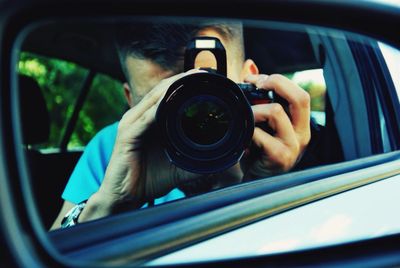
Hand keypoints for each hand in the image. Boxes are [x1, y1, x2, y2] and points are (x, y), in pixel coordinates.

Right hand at [79, 70, 203, 220]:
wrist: (125, 198)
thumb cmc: (149, 180)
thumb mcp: (178, 165)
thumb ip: (196, 158)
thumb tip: (221, 158)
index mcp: (149, 120)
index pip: (167, 95)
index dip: (185, 84)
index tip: (206, 78)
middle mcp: (139, 118)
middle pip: (161, 91)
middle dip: (182, 79)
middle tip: (203, 72)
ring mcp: (131, 125)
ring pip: (154, 99)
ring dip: (172, 87)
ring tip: (191, 78)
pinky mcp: (127, 136)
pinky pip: (145, 118)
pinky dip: (159, 107)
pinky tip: (171, 99)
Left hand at [243, 74, 310, 177]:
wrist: (253, 182)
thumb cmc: (257, 152)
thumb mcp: (260, 121)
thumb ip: (258, 93)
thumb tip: (250, 65)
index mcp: (300, 124)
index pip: (300, 94)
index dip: (278, 81)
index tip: (255, 80)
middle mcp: (302, 134)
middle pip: (300, 97)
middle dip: (275, 83)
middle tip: (255, 85)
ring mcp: (293, 147)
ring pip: (277, 112)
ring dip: (255, 110)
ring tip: (245, 119)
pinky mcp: (280, 157)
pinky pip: (261, 134)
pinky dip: (248, 131)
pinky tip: (243, 140)